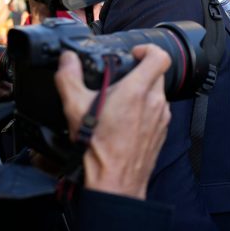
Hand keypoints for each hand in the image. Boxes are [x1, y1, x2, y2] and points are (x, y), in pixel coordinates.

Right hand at [54, 44, 171, 199]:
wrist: (115, 181)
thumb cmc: (98, 147)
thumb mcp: (74, 107)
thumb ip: (69, 77)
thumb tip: (67, 60)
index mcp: (138, 90)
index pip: (159, 57)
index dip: (148, 50)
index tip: (134, 54)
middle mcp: (155, 102)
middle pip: (157, 74)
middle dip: (140, 72)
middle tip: (120, 79)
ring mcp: (162, 118)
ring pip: (157, 94)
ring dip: (141, 93)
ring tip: (119, 103)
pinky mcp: (162, 132)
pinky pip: (157, 113)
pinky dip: (144, 110)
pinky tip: (125, 121)